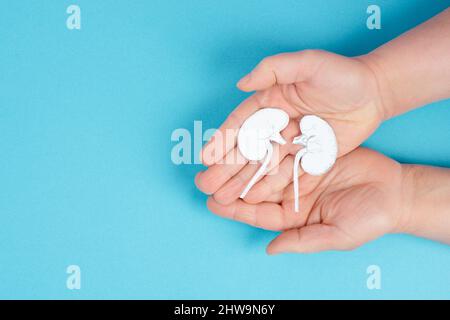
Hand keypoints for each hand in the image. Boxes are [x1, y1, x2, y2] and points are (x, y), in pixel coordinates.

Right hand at [196, 50, 385, 204]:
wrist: (374, 92)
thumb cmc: (341, 74)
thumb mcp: (308, 63)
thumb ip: (274, 70)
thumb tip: (241, 84)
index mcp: (271, 101)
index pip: (241, 123)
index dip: (222, 140)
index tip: (205, 157)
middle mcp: (277, 124)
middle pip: (247, 149)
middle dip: (225, 167)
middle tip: (205, 184)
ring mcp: (291, 142)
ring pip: (262, 165)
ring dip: (242, 180)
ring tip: (222, 196)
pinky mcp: (307, 156)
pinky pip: (284, 173)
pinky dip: (268, 185)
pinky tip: (252, 198)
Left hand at [206, 148, 409, 253]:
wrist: (395, 191)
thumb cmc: (369, 218)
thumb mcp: (336, 234)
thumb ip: (303, 241)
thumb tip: (270, 249)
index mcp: (294, 217)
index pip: (258, 214)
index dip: (234, 210)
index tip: (211, 203)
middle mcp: (291, 195)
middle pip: (254, 190)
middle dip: (228, 184)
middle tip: (203, 178)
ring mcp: (298, 173)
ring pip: (263, 167)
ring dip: (240, 162)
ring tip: (216, 156)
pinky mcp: (307, 153)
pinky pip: (282, 149)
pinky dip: (264, 144)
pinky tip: (247, 138)